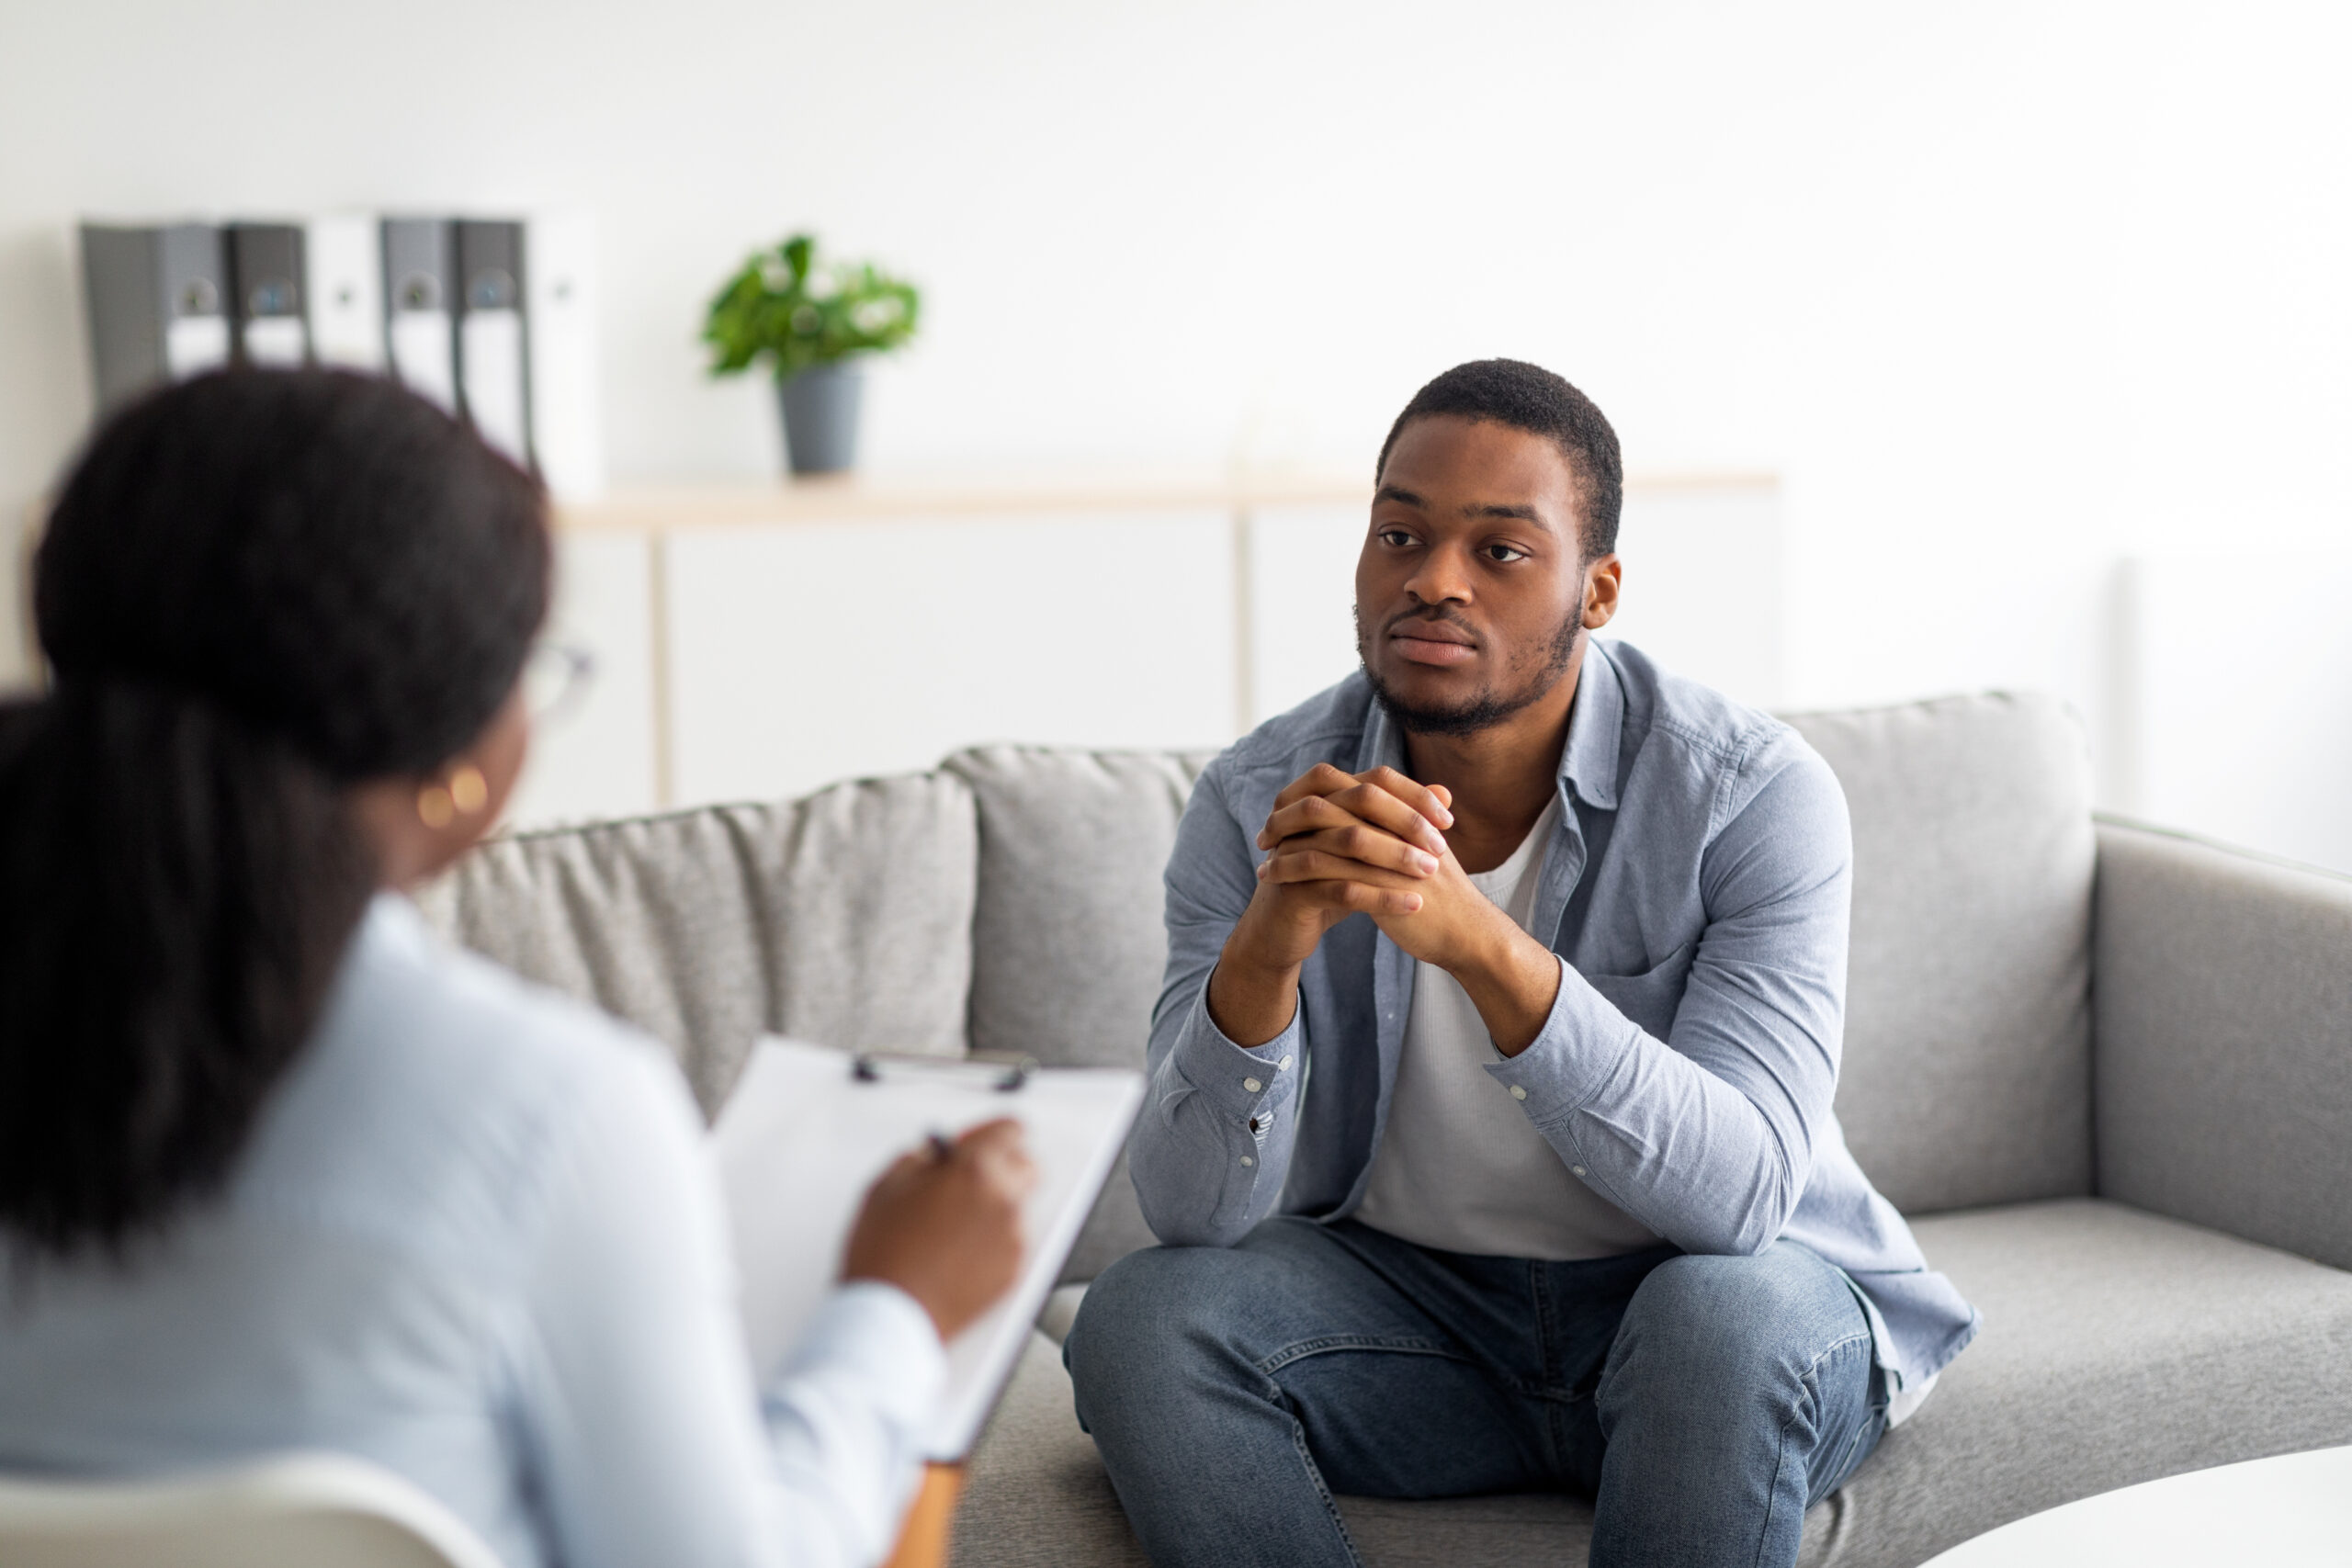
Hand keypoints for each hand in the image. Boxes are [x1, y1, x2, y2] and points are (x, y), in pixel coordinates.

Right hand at [842, 1119, 1035, 1341]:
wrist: (890, 1317)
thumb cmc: (883, 1255)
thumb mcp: (885, 1186)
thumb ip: (919, 1158)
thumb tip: (937, 1154)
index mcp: (975, 1170)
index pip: (1010, 1129)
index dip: (988, 1133)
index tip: (972, 1141)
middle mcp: (1004, 1199)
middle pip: (1026, 1165)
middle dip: (1000, 1166)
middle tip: (966, 1181)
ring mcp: (1013, 1237)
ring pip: (1017, 1205)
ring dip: (994, 1204)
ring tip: (952, 1226)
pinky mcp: (1013, 1271)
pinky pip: (1010, 1241)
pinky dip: (992, 1240)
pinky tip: (956, 1253)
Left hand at [1245, 767, 1563, 1054]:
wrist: (1469, 935)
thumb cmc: (1445, 898)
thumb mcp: (1423, 853)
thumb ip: (1399, 830)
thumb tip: (1367, 818)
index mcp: (1407, 814)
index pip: (1353, 787)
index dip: (1315, 795)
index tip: (1285, 811)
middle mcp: (1397, 827)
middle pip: (1332, 803)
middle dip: (1291, 816)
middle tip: (1264, 833)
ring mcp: (1390, 854)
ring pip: (1324, 837)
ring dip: (1287, 849)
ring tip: (1263, 865)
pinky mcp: (1382, 885)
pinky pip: (1328, 871)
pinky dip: (1296, 874)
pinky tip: (1274, 884)